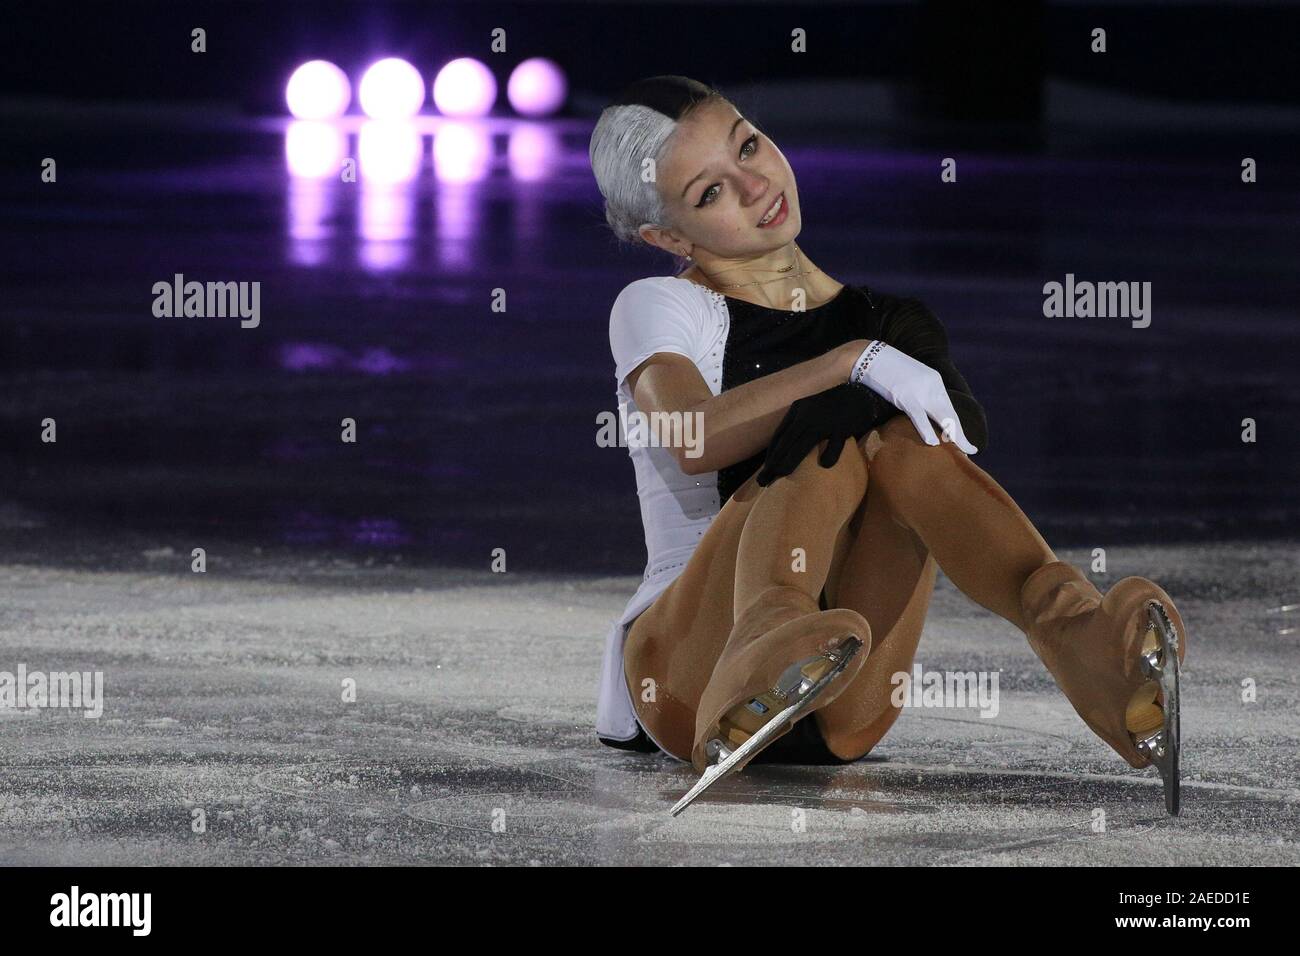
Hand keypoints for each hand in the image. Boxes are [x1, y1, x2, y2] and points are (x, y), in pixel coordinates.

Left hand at [756, 383, 883, 485]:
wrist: (862, 393)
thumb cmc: (834, 406)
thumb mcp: (811, 410)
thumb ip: (800, 425)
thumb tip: (786, 448)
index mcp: (798, 409)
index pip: (779, 435)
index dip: (771, 453)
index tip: (766, 469)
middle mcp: (807, 414)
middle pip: (786, 442)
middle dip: (773, 462)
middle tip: (763, 480)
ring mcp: (825, 420)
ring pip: (803, 444)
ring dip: (790, 461)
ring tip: (780, 475)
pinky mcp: (843, 426)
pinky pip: (834, 444)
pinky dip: (829, 455)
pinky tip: (825, 466)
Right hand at [853, 343, 978, 452]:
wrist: (870, 356)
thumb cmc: (887, 370)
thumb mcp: (910, 379)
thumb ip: (921, 392)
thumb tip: (925, 412)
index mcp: (934, 380)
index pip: (949, 408)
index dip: (957, 425)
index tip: (963, 440)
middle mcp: (932, 385)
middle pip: (950, 414)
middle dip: (961, 434)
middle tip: (970, 450)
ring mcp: (919, 390)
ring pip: (940, 415)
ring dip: (952, 434)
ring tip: (961, 449)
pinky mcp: (904, 395)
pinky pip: (918, 416)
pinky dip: (926, 429)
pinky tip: (933, 442)